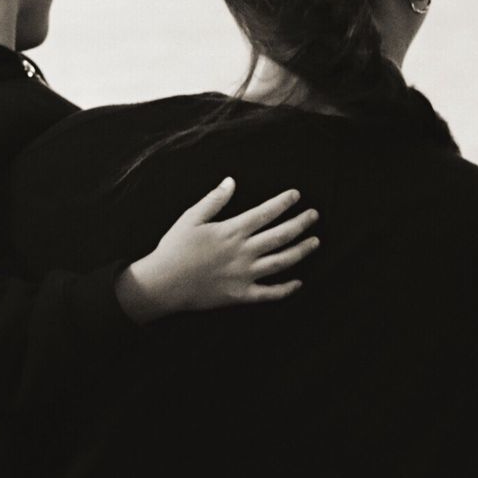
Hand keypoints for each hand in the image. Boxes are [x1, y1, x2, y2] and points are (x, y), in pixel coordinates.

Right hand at [115, 178, 319, 323]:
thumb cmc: (174, 248)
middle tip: (314, 215)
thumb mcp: (190, 218)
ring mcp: (244, 275)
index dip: (283, 203)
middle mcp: (243, 252)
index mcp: (232, 231)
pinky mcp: (241, 295)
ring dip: (301, 251)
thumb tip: (231, 181)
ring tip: (314, 242)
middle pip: (281, 236)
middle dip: (301, 224)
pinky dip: (286, 289)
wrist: (163, 283)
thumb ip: (213, 200)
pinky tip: (298, 283)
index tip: (297, 195)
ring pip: (282, 262)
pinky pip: (270, 293)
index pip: (265, 213)